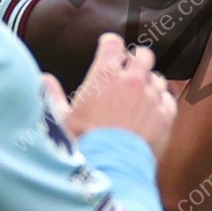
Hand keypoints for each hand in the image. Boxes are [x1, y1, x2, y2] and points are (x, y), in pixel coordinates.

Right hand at [57, 33, 176, 157]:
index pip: (113, 43)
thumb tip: (43, 79)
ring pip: (157, 78)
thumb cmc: (83, 142)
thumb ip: (52, 94)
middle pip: (143, 56)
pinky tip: (152, 112)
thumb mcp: (61, 118)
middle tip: (129, 70)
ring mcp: (152, 96)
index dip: (110, 44)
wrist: (111, 167)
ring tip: (140, 96)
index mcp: (105, 74)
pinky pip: (168, 100)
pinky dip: (161, 103)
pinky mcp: (166, 115)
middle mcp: (133, 80)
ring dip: (149, 83)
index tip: (108, 47)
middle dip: (136, 60)